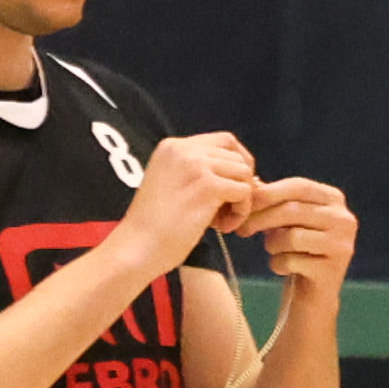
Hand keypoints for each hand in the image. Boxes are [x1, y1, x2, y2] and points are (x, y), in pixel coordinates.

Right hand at [111, 130, 262, 277]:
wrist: (138, 246)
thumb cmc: (156, 224)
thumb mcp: (174, 183)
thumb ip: (202, 171)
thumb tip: (250, 173)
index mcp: (173, 146)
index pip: (224, 141)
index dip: (238, 164)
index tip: (232, 189)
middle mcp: (183, 149)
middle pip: (238, 157)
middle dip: (240, 185)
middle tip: (224, 212)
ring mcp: (196, 165)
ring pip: (245, 175)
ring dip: (241, 201)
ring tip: (222, 222)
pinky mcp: (208, 186)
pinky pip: (245, 193)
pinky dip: (241, 213)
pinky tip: (222, 227)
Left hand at [236, 174, 357, 294]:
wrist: (314, 290)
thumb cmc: (296, 247)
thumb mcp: (287, 218)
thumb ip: (273, 198)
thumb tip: (249, 182)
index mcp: (334, 199)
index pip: (299, 186)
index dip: (267, 193)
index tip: (243, 204)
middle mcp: (344, 219)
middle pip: (294, 210)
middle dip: (260, 219)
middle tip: (240, 229)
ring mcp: (341, 245)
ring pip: (292, 237)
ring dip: (272, 244)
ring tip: (273, 250)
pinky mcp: (332, 270)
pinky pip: (291, 261)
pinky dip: (278, 265)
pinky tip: (282, 268)